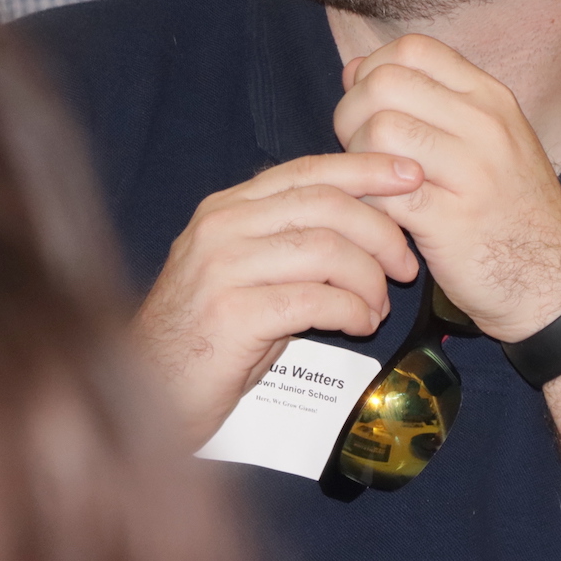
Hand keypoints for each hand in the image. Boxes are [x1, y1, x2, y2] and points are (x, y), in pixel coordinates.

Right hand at [132, 151, 424, 445]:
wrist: (150, 391)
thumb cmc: (210, 337)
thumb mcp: (245, 272)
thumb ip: (289, 239)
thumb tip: (367, 221)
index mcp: (227, 208)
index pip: (307, 170)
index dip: (364, 169)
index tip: (410, 174)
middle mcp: (221, 228)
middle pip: (324, 206)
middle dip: (381, 231)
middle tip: (406, 265)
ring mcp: (222, 269)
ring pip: (325, 250)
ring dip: (368, 279)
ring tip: (378, 307)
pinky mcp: (231, 316)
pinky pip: (314, 300)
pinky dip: (352, 310)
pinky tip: (360, 325)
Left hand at [333, 34, 560, 341]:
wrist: (556, 282)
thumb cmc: (509, 209)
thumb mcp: (484, 140)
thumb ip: (426, 100)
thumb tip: (356, 67)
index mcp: (490, 98)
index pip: (413, 49)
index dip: (373, 70)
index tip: (370, 106)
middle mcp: (484, 126)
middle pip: (385, 83)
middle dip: (352, 112)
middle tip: (358, 149)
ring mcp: (471, 173)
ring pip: (379, 130)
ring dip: (357, 157)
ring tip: (372, 183)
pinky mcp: (451, 222)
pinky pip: (383, 189)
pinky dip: (366, 198)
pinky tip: (380, 212)